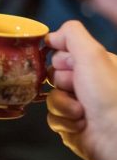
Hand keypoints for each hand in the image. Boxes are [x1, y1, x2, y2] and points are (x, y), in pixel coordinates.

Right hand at [46, 20, 116, 159]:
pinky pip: (52, 118)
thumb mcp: (92, 54)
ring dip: (63, 105)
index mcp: (93, 65)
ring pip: (50, 98)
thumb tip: (50, 36)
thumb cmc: (109, 95)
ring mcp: (77, 105)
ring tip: (81, 112)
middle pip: (52, 76)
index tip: (66, 66)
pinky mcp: (71, 125)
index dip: (59, 60)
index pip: (61, 55)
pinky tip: (80, 124)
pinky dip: (64, 121)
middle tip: (76, 89)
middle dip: (62, 84)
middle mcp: (86, 84)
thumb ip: (71, 34)